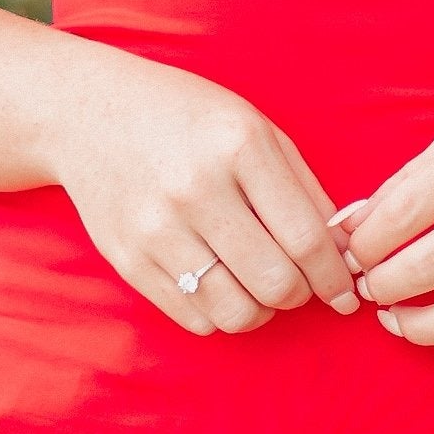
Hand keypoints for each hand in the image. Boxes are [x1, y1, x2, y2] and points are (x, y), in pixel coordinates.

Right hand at [48, 48, 360, 337]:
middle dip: (301, 295)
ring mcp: (156, 229)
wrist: (88, 114)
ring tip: (260, 286)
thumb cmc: (186, 118)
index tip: (345, 292)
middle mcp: (195, 190)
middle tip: (300, 284)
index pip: (306, 238)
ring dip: (262, 311)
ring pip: (236, 312)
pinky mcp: (128, 260)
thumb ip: (304, 188)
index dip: (334, 276)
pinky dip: (221, 314)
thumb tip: (343, 253)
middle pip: (275, 282)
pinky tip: (222, 285)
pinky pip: (195, 319)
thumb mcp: (255, 129)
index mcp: (238, 147)